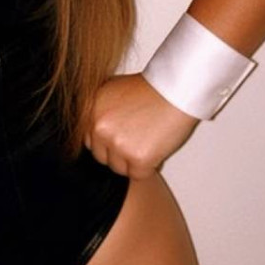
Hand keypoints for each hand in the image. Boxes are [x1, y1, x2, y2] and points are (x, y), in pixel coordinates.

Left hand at [82, 73, 200, 179]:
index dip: (106, 141)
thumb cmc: (150, 89)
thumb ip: (99, 111)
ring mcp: (117, 144)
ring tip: (148, 140)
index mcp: (91, 111)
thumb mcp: (113, 91)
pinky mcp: (137, 158)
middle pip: (101, 156)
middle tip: (137, 138)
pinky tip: (156, 147)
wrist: (175, 91)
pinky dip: (148, 166)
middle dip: (118, 152)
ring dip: (132, 161)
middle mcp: (99, 128)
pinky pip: (137, 175)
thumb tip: (93, 130)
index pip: (89, 140)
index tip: (120, 136)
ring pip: (118, 168)